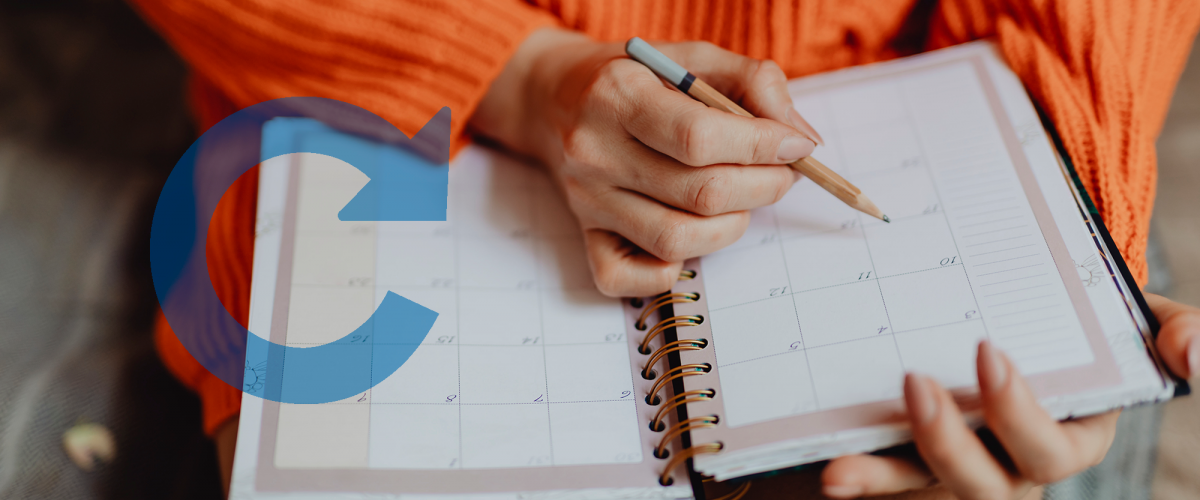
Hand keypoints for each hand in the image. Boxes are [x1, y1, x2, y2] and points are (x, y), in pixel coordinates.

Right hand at [470, 29, 818, 296]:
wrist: (553, 98)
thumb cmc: (634, 78)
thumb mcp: (691, 57)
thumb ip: (753, 83)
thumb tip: (800, 139)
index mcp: (618, 94)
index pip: (700, 137)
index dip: (763, 147)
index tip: (796, 146)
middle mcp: (595, 151)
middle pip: (700, 194)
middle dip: (763, 187)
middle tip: (780, 174)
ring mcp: (587, 199)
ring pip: (677, 240)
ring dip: (730, 226)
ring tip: (740, 200)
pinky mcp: (584, 234)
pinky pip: (626, 278)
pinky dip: (667, 272)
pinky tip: (688, 236)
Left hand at [821, 293, 1199, 498]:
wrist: (1005, 330)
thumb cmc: (1080, 328)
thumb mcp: (1135, 323)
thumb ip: (1177, 333)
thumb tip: (1195, 358)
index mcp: (1071, 438)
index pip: (1054, 448)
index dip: (1021, 412)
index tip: (986, 349)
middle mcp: (1014, 469)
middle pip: (986, 484)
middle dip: (949, 443)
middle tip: (912, 383)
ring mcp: (960, 474)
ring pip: (925, 492)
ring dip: (882, 482)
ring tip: (837, 471)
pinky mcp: (913, 469)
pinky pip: (886, 483)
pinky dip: (858, 478)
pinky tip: (826, 469)